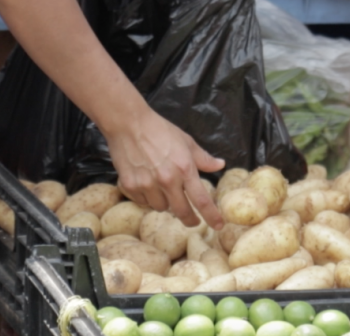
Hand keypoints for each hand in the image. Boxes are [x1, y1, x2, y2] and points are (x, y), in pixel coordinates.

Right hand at [105, 106, 225, 229]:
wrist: (129, 124)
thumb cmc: (160, 130)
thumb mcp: (186, 141)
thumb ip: (203, 158)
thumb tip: (220, 165)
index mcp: (184, 168)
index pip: (202, 200)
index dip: (212, 216)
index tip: (218, 225)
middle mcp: (167, 180)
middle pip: (182, 212)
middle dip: (190, 219)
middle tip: (193, 220)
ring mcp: (148, 184)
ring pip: (161, 208)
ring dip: (166, 203)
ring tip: (164, 190)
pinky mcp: (130, 186)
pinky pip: (143, 202)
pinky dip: (147, 198)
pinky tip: (147, 185)